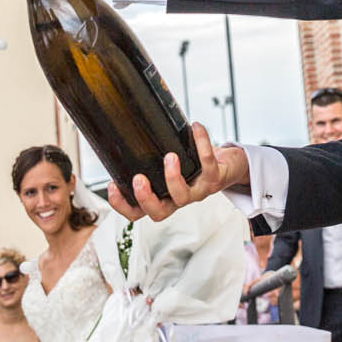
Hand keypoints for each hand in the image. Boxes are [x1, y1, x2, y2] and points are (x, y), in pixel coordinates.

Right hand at [104, 122, 246, 223]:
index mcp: (163, 197)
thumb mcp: (170, 165)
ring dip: (173, 177)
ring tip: (170, 156)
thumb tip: (127, 131)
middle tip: (138, 179)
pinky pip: (208, 164)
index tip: (113, 186)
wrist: (228, 168)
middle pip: (159, 213)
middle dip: (146, 198)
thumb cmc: (195, 166)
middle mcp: (178, 199)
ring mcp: (197, 191)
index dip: (123, 206)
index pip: (138, 212)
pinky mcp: (215, 179)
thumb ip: (151, 158)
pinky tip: (195, 128)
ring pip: (183, 196)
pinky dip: (202, 144)